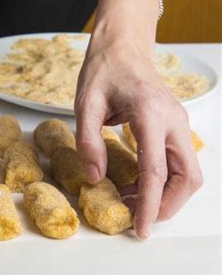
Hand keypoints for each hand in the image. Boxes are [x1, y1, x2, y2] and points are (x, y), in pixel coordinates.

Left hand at [74, 33, 202, 238]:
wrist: (122, 46)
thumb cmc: (103, 70)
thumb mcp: (85, 103)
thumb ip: (88, 141)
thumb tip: (95, 177)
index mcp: (151, 114)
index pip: (156, 170)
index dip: (149, 204)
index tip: (140, 228)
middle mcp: (174, 121)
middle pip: (187, 177)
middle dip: (166, 205)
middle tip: (136, 218)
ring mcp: (178, 123)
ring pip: (188, 172)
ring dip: (166, 194)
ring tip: (132, 201)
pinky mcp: (174, 125)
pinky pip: (178, 161)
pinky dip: (164, 180)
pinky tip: (137, 183)